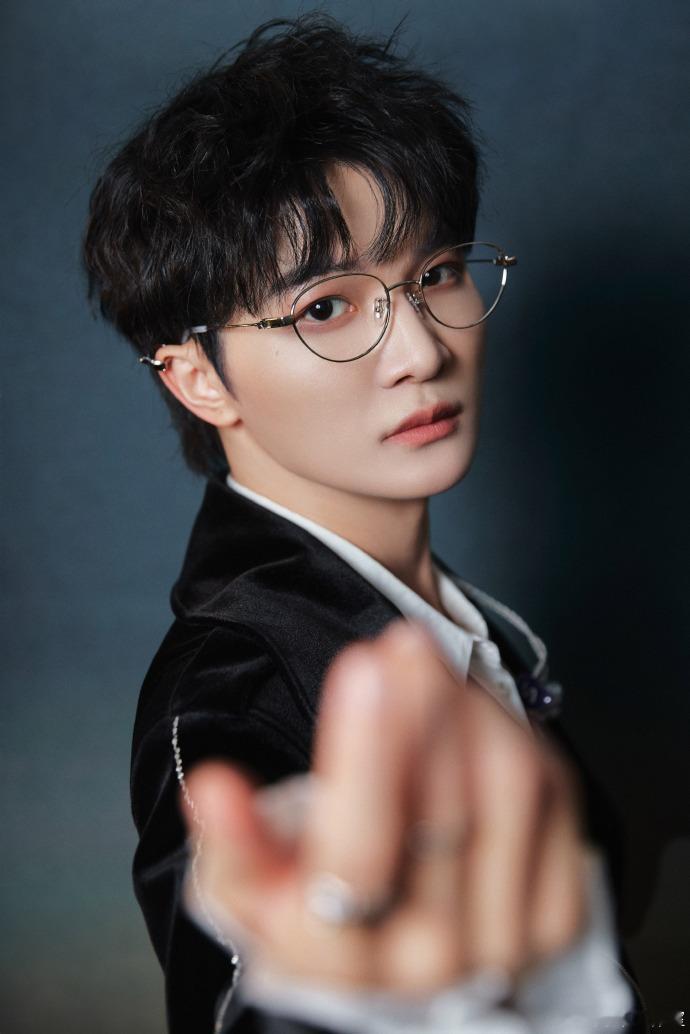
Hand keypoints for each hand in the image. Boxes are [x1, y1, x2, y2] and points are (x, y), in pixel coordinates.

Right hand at [181, 618, 587, 993]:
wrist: (392, 947)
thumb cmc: (311, 901)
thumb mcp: (246, 886)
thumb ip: (232, 840)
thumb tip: (213, 788)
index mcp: (343, 961)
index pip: (358, 859)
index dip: (361, 756)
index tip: (360, 666)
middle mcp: (434, 962)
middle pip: (445, 816)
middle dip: (422, 708)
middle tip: (401, 641)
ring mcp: (509, 938)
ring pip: (508, 790)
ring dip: (464, 707)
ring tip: (423, 662)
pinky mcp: (558, 906)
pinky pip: (551, 790)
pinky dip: (507, 728)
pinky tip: (463, 701)